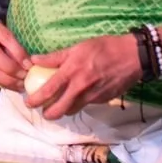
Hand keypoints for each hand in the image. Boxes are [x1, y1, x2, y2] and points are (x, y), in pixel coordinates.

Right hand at [0, 14, 31, 91]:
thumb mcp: (1, 29)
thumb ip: (14, 46)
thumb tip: (27, 64)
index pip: (2, 61)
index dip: (17, 68)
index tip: (30, 71)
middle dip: (15, 80)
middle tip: (27, 82)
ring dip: (9, 84)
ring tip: (21, 85)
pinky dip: (1, 82)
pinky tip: (10, 82)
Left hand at [24, 35, 142, 119]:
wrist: (133, 57)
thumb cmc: (104, 48)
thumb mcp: (77, 47)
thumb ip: (55, 57)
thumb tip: (35, 60)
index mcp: (71, 72)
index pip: (48, 91)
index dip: (35, 99)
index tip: (28, 102)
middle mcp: (80, 88)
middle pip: (59, 110)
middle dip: (48, 114)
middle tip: (43, 111)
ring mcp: (93, 97)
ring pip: (73, 110)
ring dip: (63, 110)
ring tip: (58, 105)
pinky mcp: (103, 101)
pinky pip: (86, 105)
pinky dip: (79, 103)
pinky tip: (78, 95)